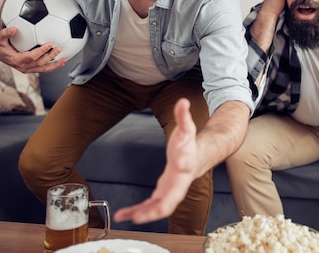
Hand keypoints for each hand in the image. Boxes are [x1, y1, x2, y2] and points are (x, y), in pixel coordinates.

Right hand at [0, 26, 66, 73]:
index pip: (31, 57)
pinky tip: (62, 61)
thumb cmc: (0, 45)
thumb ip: (5, 33)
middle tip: (59, 48)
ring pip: (44, 69)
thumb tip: (13, 29)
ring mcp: (29, 69)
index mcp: (17, 60)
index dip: (41, 51)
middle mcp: (24, 67)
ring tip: (65, 59)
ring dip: (55, 65)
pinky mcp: (32, 68)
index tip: (50, 44)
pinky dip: (53, 66)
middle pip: (40, 63)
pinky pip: (44, 68)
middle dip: (51, 57)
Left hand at [114, 98, 197, 223]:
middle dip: (157, 209)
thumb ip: (183, 116)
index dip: (181, 171)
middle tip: (142, 215)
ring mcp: (170, 191)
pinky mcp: (161, 195)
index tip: (177, 167)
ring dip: (143, 214)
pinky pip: (149, 207)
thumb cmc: (189, 145)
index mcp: (185, 165)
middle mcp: (179, 183)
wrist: (195, 158)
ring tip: (126, 217)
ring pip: (158, 208)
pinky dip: (136, 211)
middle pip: (171, 200)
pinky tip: (122, 215)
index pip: (184, 171)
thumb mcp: (187, 128)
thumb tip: (182, 101)